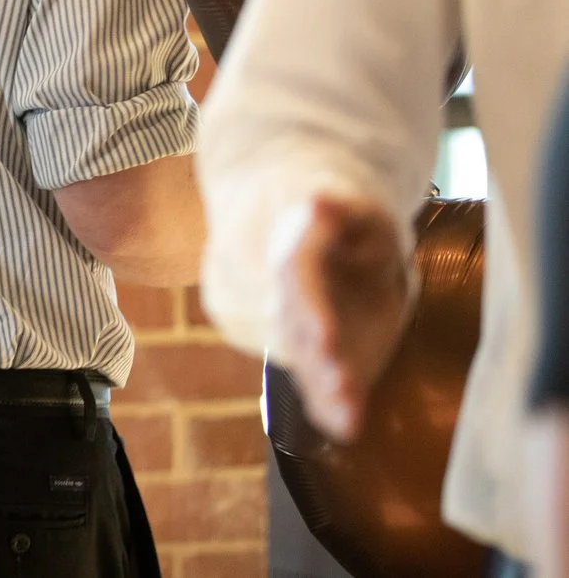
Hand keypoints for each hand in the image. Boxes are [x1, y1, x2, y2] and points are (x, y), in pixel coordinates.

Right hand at [272, 194, 410, 441]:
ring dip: (321, 388)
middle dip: (317, 361)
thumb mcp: (356, 202)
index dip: (313, 313)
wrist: (294, 220)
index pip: (297, 283)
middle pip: (292, 328)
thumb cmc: (344, 219)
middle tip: (341, 387)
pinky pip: (306, 374)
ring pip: (296, 357)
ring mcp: (277, 320)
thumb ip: (344, 208)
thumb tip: (319, 202)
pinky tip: (346, 425)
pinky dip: (325, 402)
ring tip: (349, 419)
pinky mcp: (293, 345)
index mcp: (288, 249)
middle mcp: (272, 289)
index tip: (328, 341)